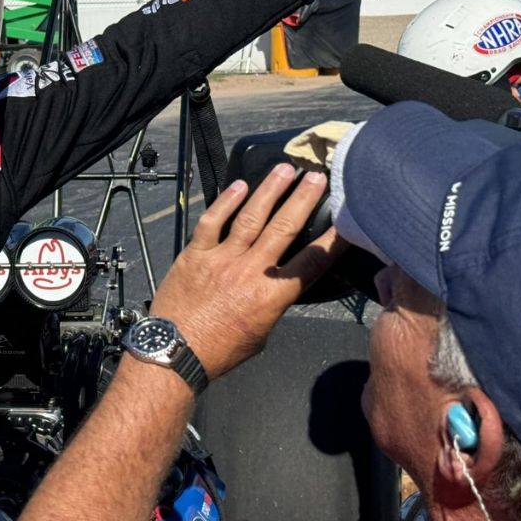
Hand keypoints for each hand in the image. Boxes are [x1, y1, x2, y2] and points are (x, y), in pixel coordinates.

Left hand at [151, 164, 344, 378]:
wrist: (173, 351)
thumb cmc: (219, 350)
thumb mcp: (260, 334)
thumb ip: (272, 303)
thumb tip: (277, 283)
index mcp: (272, 296)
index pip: (311, 262)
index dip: (332, 241)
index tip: (347, 220)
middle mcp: (250, 271)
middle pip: (284, 228)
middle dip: (303, 199)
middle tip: (317, 176)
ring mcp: (221, 259)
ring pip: (251, 217)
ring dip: (270, 190)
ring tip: (285, 169)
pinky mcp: (195, 254)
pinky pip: (212, 221)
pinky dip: (226, 201)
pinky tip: (238, 185)